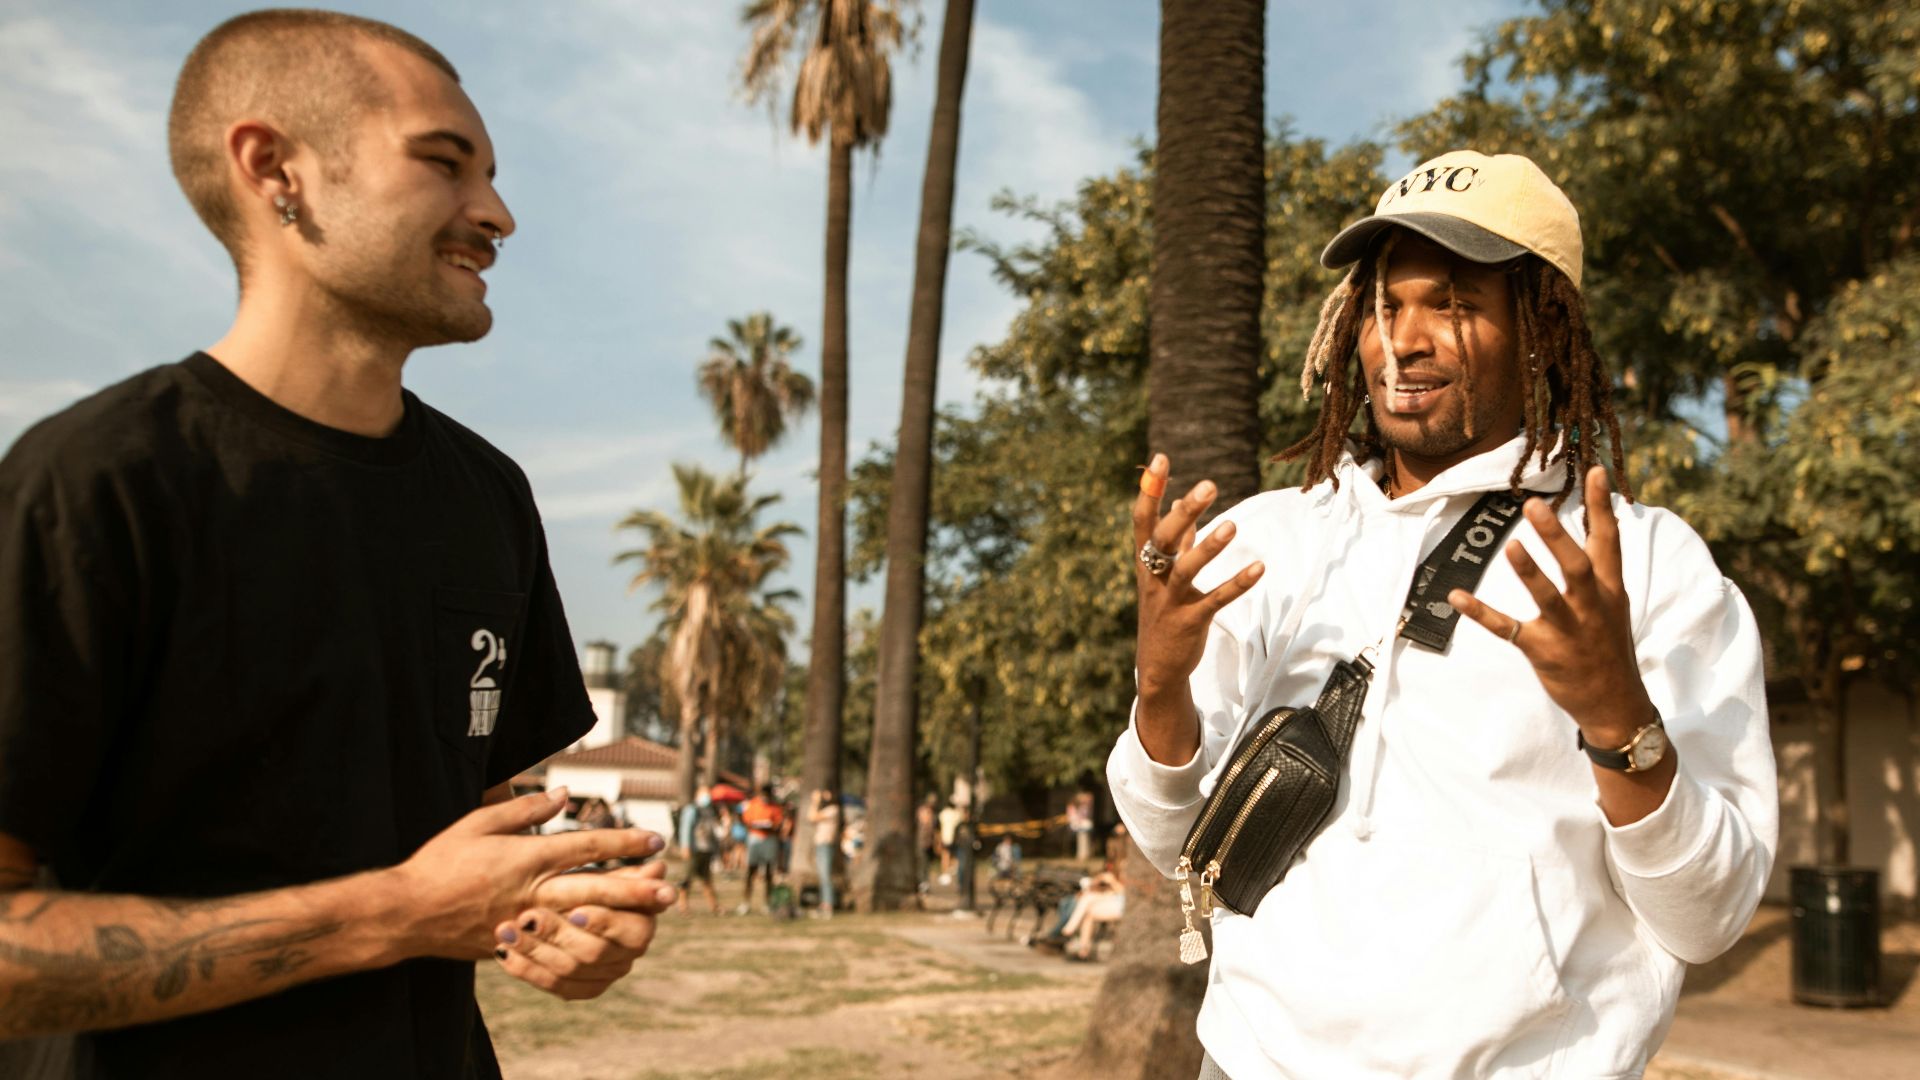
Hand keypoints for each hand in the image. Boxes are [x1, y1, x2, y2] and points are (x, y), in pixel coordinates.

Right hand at [389, 788, 670, 960]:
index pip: (586, 846)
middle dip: (637, 889)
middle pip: (595, 887)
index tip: (656, 840)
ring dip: (622, 917)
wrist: (407, 913)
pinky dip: (590, 944)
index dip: (623, 842)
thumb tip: (564, 794)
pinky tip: (613, 942)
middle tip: (670, 890)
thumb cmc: (440, 862)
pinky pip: (561, 947)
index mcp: (526, 857)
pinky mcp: (518, 946)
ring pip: (584, 920)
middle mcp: (532, 890)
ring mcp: (527, 922)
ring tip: (653, 916)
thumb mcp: (478, 823)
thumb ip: (524, 810)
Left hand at [493, 862, 672, 999]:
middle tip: (526, 916)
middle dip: (557, 933)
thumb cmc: (582, 883)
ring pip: (567, 970)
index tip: (576, 910)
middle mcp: (628, 955)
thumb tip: (659, 868)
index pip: (630, 930)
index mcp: (642, 924)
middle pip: (593, 953)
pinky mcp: (581, 988)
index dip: (603, 922)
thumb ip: (624, 876)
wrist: (554, 906)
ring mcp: (604, 975)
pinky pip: (551, 985)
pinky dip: (525, 969)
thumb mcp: (599, 875)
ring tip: (505, 930)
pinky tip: (503, 952)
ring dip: (533, 949)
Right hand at [1130, 453, 1264, 700]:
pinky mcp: (1191, 621)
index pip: (1143, 520)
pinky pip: (1215, 600)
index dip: (1150, 490)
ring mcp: (1170, 601)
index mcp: (1145, 562)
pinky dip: (1237, 584)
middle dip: (1184, 512)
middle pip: (1163, 539)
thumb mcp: (1163, 574)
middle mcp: (1153, 578)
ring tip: (1233, 526)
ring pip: (1186, 569)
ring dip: (1209, 547)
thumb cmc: (1164, 613)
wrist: (1158, 667)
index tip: (1160, 459)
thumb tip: (1177, 499)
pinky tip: (1259, 568)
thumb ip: (1175, 538)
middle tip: (1208, 485)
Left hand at [1447, 467, 1654, 743]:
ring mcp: (1568, 630)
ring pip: (1548, 597)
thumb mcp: (1613, 604)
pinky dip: (1481, 613)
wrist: (1615, 703)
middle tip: (1534, 504)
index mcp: (1610, 590)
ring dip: (1529, 573)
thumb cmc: (1608, 645)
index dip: (1601, 505)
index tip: (1593, 469)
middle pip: (1576, 566)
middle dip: (1557, 536)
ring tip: (1511, 546)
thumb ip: (1600, 566)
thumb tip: (1598, 521)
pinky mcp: (1543, 651)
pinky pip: (1507, 629)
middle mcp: (1592, 606)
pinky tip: (1457, 596)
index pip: (1608, 540)